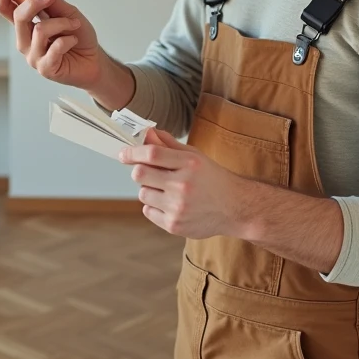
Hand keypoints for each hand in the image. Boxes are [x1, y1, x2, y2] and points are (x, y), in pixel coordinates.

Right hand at [0, 0, 101, 88]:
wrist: (93, 59)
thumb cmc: (78, 35)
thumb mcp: (67, 12)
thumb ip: (52, 2)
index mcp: (26, 24)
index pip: (5, 8)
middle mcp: (24, 40)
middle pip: (18, 17)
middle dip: (34, 2)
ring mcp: (33, 56)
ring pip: (40, 30)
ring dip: (62, 23)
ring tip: (74, 24)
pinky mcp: (45, 68)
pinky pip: (55, 47)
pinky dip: (69, 39)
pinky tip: (73, 40)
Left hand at [120, 127, 251, 239]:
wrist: (235, 208)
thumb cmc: (212, 178)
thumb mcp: (194, 156)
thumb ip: (168, 144)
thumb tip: (147, 133)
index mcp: (190, 163)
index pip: (152, 153)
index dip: (133, 152)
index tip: (123, 154)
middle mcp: (183, 185)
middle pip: (140, 174)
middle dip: (139, 171)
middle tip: (148, 172)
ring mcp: (178, 207)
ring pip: (142, 194)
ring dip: (149, 190)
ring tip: (167, 190)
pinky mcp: (174, 225)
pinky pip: (148, 211)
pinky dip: (154, 207)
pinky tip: (170, 204)